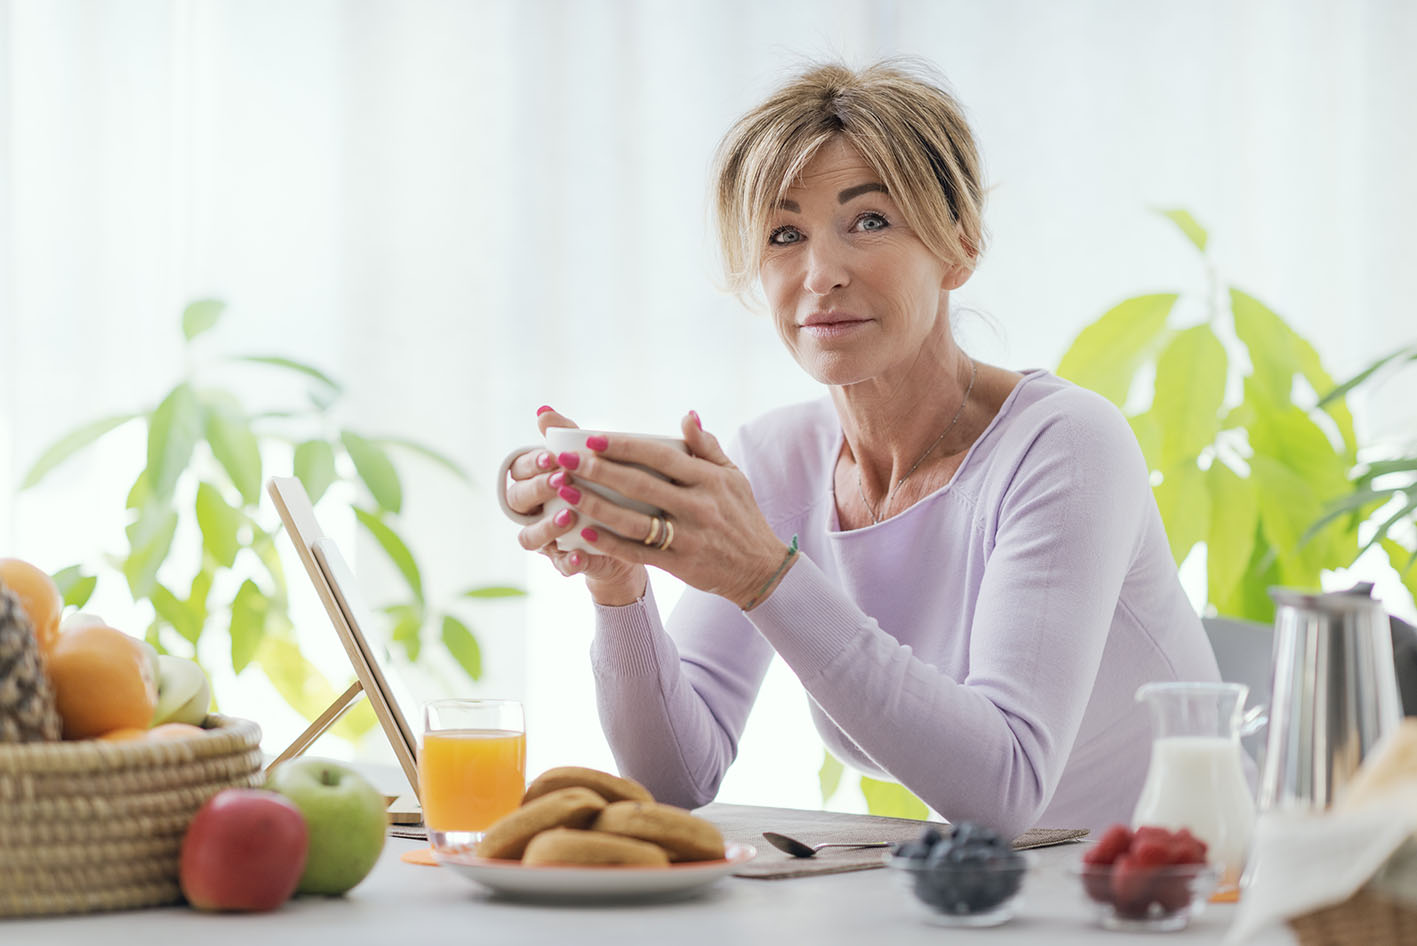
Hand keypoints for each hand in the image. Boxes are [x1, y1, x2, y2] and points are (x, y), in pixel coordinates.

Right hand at [503, 408, 646, 603]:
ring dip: (546, 527)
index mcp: (536, 482)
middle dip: (538, 489)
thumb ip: (567, 436)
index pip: (520, 470)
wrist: (630, 530)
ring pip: (529, 537)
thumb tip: (543, 409)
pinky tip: (579, 553)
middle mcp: (534, 511)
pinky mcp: (565, 562)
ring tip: (568, 517)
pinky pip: (560, 565)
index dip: (532, 464)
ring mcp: (547, 539)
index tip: (551, 456)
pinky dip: (568, 560)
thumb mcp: (591, 460)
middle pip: (519, 501)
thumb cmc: (603, 485)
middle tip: (561, 480)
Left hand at [555, 412, 792, 608]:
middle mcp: (699, 506)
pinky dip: (611, 543)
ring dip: (597, 506)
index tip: (592, 437)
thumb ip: (707, 447)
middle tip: (566, 460)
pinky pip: (639, 553)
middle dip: (599, 470)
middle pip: (640, 485)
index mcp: (709, 479)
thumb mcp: (733, 477)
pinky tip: (586, 532)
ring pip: (634, 520)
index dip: (624, 446)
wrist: (761, 567)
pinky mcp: (681, 565)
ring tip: (567, 492)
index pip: (660, 455)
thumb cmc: (742, 516)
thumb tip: (686, 415)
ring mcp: (689, 537)